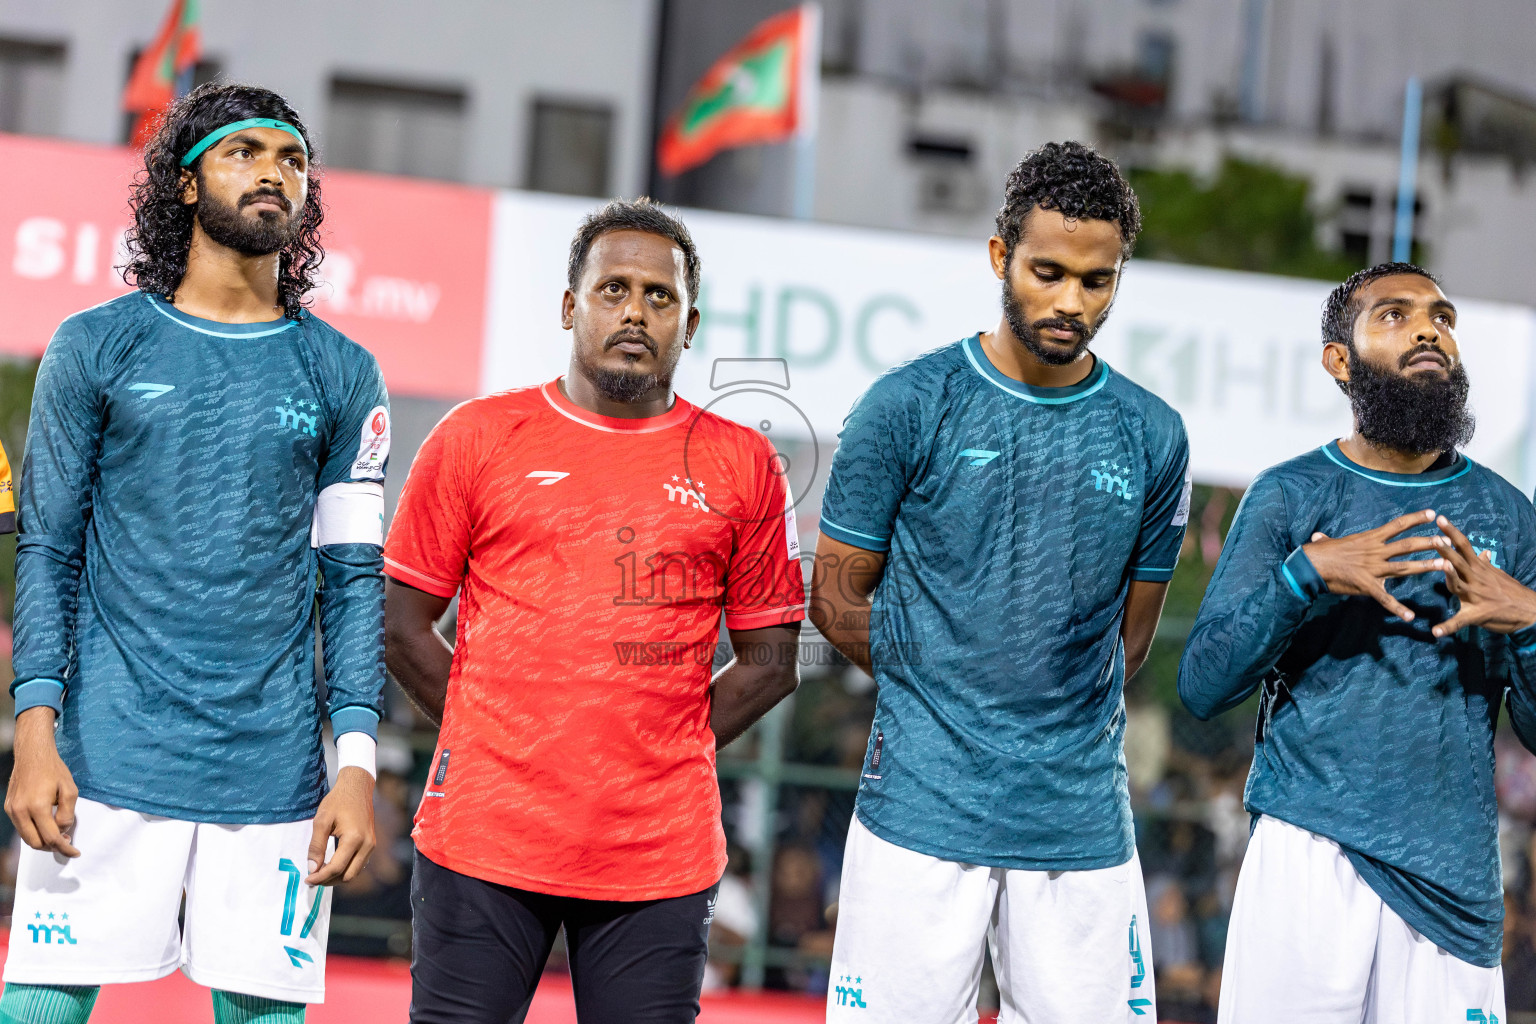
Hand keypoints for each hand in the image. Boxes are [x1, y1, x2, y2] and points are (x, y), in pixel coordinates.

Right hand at [5, 707, 80, 856]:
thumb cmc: (53, 770)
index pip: (51, 838)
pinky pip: (21, 827)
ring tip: (58, 833)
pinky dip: (34, 831)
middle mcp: (20, 811)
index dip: (65, 848)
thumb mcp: (70, 790)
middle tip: (66, 841)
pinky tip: (46, 824)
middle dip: (52, 847)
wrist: (33, 754)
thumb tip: (62, 831)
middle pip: (35, 843)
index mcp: (37, 806)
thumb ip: (68, 814)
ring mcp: (12, 810)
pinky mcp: (8, 808)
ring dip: (42, 840)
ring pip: (26, 837)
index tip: (75, 852)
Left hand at [305, 766, 374, 884]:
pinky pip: (359, 865)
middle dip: (329, 881)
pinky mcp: (371, 844)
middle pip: (348, 876)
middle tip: (313, 879)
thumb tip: (312, 868)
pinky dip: (345, 870)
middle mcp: (366, 845)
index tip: (307, 880)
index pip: (336, 868)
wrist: (357, 788)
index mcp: (354, 839)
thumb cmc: (338, 801)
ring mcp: (371, 845)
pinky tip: (332, 865)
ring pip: (354, 873)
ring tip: (320, 874)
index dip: (320, 877)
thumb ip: (316, 846)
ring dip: (337, 877)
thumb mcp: (321, 820)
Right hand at [1302, 509, 1448, 621]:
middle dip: (1429, 542)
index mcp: (1369, 538)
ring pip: (1405, 567)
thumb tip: (1318, 537)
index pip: (1397, 525)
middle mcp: (1375, 551)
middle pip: (1407, 545)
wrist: (1310, 565)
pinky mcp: (1367, 585)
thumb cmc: (1317, 553)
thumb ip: (1327, 540)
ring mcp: (1373, 568)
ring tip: (1446, 565)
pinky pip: (1385, 598)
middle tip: (1448, 541)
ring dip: (1426, 566)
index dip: (1415, 519)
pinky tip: (1410, 616)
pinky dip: (1398, 608)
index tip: (1432, 513)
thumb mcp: (1326, 542)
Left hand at [1431, 515, 1535, 636]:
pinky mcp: (1477, 615)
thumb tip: (1483, 552)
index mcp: (1479, 569)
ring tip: (1440, 566)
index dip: (1452, 533)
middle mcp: (1476, 579)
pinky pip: (1460, 621)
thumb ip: (1485, 564)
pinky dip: (1447, 627)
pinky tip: (1436, 632)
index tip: (1440, 519)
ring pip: (1459, 584)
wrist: (1530, 611)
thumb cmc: (1511, 592)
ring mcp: (1476, 596)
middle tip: (1435, 538)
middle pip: (1459, 561)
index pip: (1463, 547)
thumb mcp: (1498, 575)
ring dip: (1449, 575)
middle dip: (1446, 550)